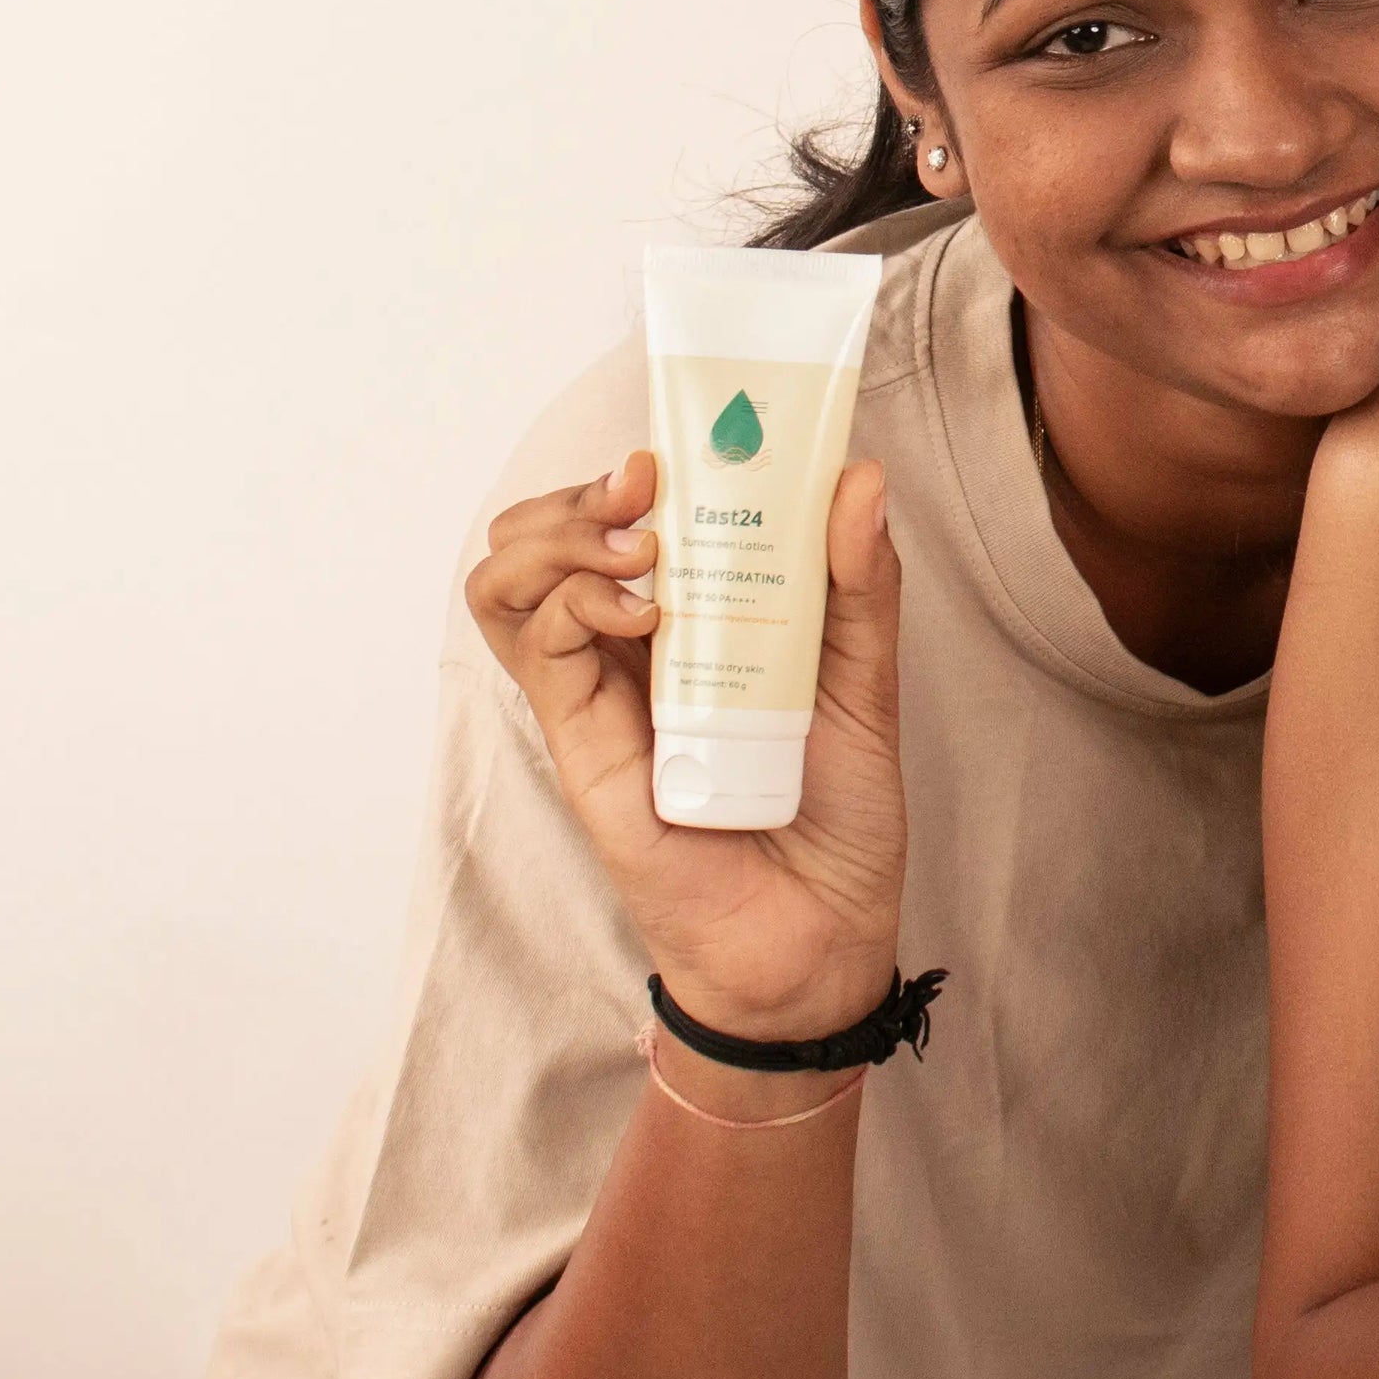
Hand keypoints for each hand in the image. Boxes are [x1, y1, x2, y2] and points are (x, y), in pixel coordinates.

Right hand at [465, 450, 909, 1042]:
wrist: (822, 936)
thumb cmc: (838, 815)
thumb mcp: (868, 681)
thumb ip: (862, 585)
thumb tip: (859, 478)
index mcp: (691, 625)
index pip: (620, 521)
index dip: (631, 470)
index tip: (680, 443)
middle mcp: (630, 654)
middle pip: (541, 540)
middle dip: (576, 493)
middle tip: (645, 483)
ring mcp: (598, 698)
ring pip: (509, 586)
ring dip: (556, 539)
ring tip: (635, 545)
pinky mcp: (584, 747)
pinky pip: (539, 654)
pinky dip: (575, 607)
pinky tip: (640, 610)